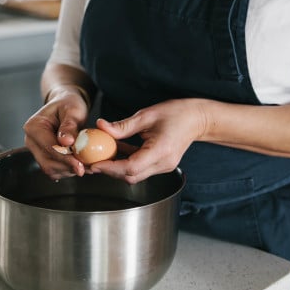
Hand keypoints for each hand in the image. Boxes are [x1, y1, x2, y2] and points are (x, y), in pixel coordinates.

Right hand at [23, 87, 89, 179]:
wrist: (65, 105)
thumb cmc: (68, 104)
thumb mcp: (72, 110)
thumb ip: (69, 126)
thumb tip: (67, 142)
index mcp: (34, 127)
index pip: (48, 147)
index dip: (65, 158)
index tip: (80, 164)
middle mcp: (31, 141)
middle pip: (47, 162)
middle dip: (68, 167)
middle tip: (87, 168)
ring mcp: (36, 150)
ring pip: (51, 169)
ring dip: (69, 170)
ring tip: (86, 166)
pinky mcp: (43, 157)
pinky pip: (54, 170)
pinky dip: (68, 170)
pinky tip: (80, 165)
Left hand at [91, 99, 207, 183]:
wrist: (198, 119)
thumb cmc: (176, 113)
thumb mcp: (147, 115)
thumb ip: (123, 125)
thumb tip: (101, 126)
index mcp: (161, 151)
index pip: (131, 167)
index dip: (110, 168)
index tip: (94, 163)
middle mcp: (163, 163)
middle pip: (131, 176)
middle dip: (109, 171)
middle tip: (91, 161)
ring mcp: (163, 166)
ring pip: (134, 175)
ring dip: (117, 167)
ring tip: (100, 155)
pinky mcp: (161, 165)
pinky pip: (140, 168)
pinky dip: (126, 162)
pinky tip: (116, 151)